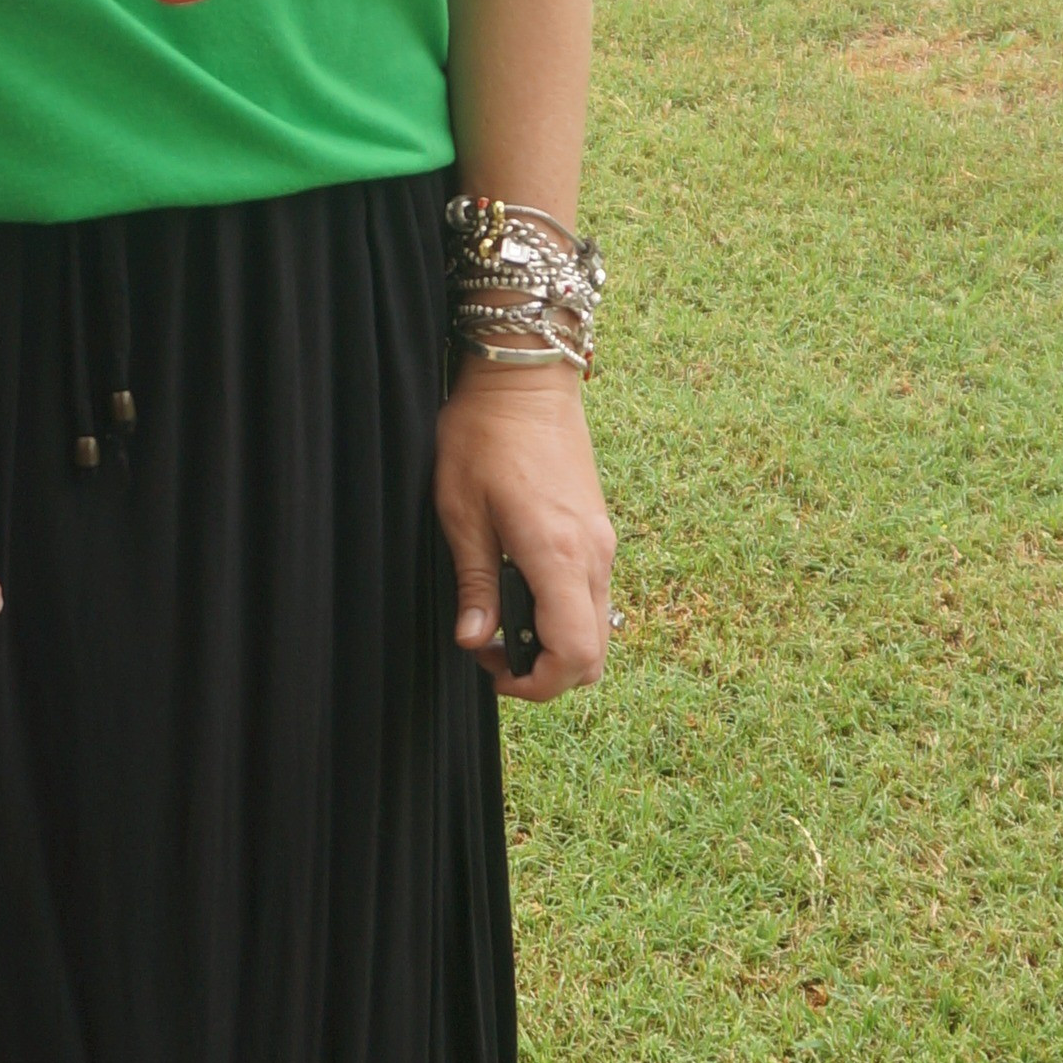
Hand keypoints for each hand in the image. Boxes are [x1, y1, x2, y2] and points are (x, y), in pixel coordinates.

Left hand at [434, 358, 614, 700]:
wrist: (524, 378)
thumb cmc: (483, 435)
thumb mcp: (460, 512)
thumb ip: (474, 582)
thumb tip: (475, 640)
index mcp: (559, 554)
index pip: (574, 655)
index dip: (537, 684)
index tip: (492, 672)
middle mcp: (593, 555)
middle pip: (594, 655)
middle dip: (546, 673)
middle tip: (491, 650)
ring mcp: (602, 543)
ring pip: (597, 627)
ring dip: (554, 643)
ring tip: (499, 618)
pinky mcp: (598, 530)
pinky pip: (592, 596)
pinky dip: (563, 614)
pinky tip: (520, 589)